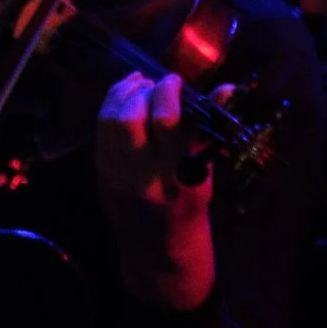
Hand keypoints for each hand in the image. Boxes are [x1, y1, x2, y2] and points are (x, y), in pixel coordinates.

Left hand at [93, 70, 214, 311]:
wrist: (156, 246)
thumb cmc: (187, 205)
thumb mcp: (204, 171)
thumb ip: (208, 130)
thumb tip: (226, 88)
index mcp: (175, 173)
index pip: (166, 121)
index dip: (168, 91)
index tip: (175, 81)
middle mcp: (142, 174)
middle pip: (130, 118)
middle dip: (143, 92)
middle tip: (155, 85)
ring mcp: (116, 174)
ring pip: (108, 122)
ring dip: (122, 94)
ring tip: (138, 84)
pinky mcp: (100, 173)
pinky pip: (99, 132)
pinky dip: (110, 107)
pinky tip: (124, 97)